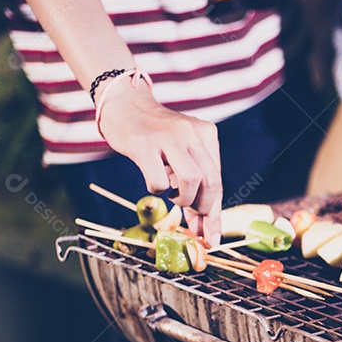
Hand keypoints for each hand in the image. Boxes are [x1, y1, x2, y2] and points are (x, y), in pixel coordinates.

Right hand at [97, 80, 222, 241]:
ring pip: (192, 180)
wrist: (124, 105)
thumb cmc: (154, 136)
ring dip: (183, 199)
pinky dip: (157, 190)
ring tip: (172, 195)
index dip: (215, 212)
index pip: (217, 180)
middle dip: (203, 208)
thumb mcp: (181, 153)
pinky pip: (159, 180)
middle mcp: (192, 133)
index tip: (212, 236)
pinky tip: (155, 181)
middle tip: (188, 213)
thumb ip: (194, 184)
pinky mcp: (144, 143)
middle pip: (211, 182)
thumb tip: (202, 227)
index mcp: (206, 135)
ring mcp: (168, 137)